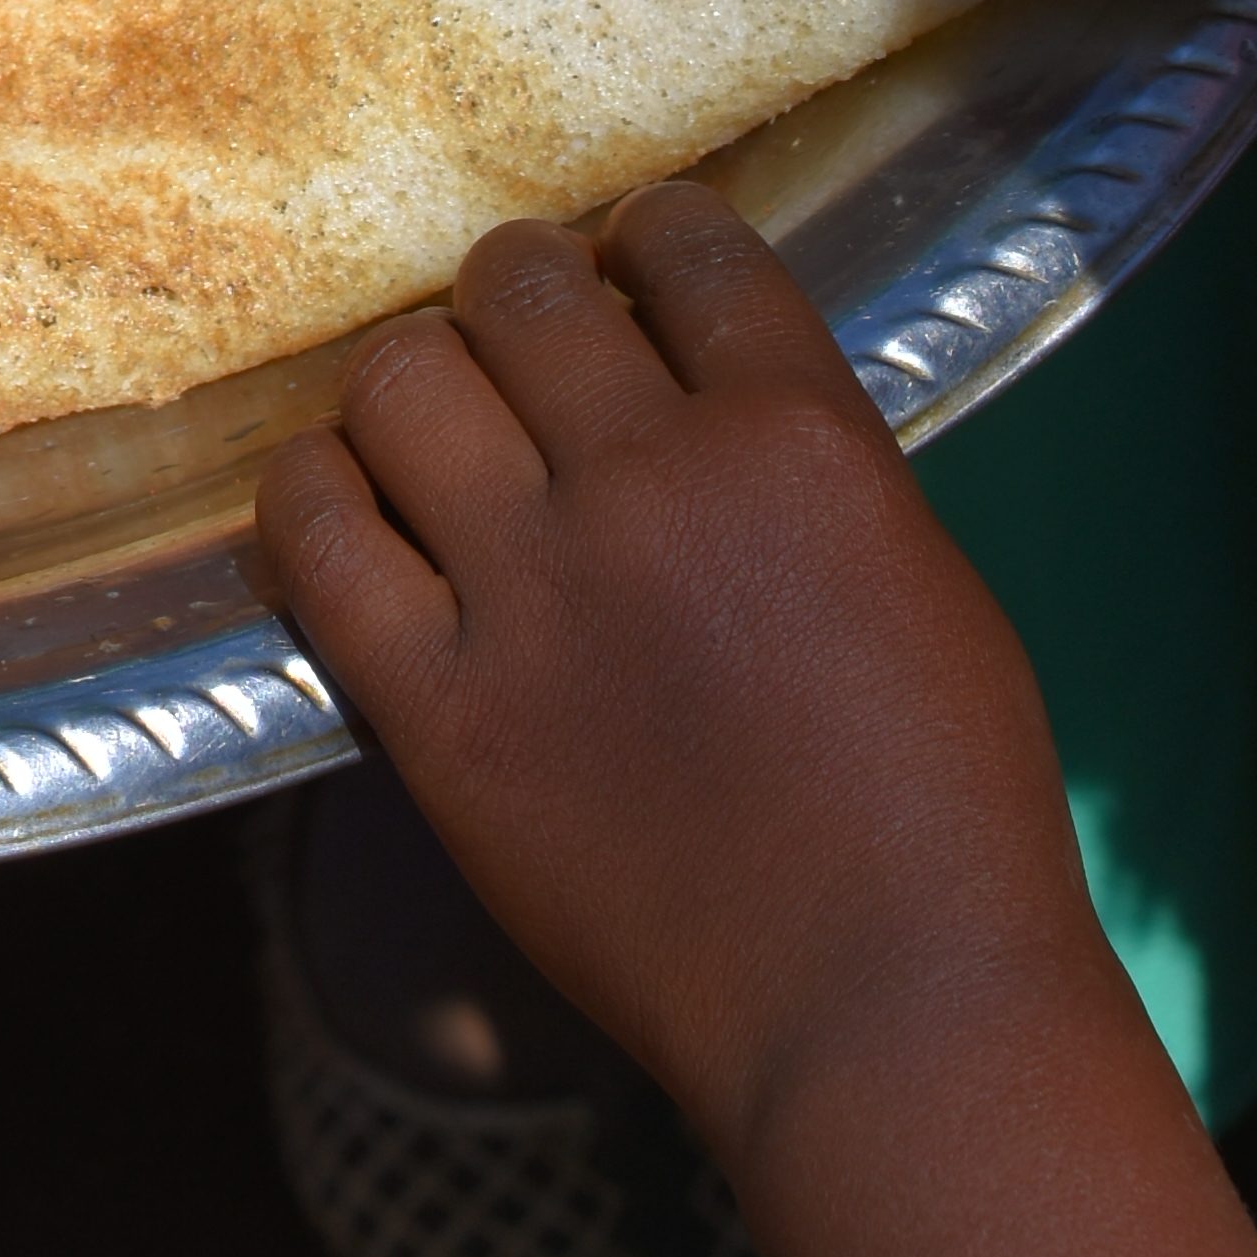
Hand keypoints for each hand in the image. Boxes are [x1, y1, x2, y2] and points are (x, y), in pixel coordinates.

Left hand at [252, 188, 1107, 1178]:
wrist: (888, 1017)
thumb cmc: (942, 814)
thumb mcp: (917, 576)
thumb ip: (802, 462)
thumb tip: (694, 390)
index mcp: (797, 438)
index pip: (688, 243)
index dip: (645, 239)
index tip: (627, 269)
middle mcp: (655, 481)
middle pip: (519, 285)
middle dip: (516, 293)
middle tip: (519, 342)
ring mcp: (534, 592)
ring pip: (399, 379)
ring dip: (413, 381)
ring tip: (431, 424)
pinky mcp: (439, 708)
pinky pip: (316, 535)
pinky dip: (315, 495)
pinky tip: (343, 503)